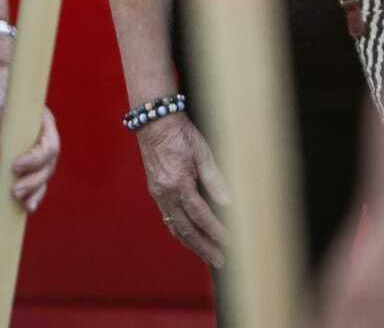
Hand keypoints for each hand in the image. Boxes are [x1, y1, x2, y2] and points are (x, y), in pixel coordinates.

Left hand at [0, 47, 61, 212]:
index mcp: (44, 122)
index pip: (48, 144)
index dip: (35, 159)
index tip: (15, 166)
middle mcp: (46, 137)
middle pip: (49, 164)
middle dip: (34, 180)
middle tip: (15, 190)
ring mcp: (40, 150)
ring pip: (45, 175)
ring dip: (36, 191)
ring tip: (22, 203)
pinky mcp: (30, 160)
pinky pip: (37, 179)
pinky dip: (33, 194)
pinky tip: (26, 208)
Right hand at [137, 113, 230, 267]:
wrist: (154, 122)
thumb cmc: (180, 134)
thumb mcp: (203, 152)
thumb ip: (215, 179)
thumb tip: (229, 203)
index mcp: (178, 183)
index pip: (200, 215)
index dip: (216, 231)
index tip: (229, 242)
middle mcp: (166, 193)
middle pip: (186, 229)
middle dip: (204, 247)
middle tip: (220, 260)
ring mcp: (158, 194)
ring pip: (176, 227)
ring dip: (192, 244)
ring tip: (207, 256)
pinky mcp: (156, 192)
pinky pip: (168, 219)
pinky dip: (179, 232)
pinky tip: (188, 238)